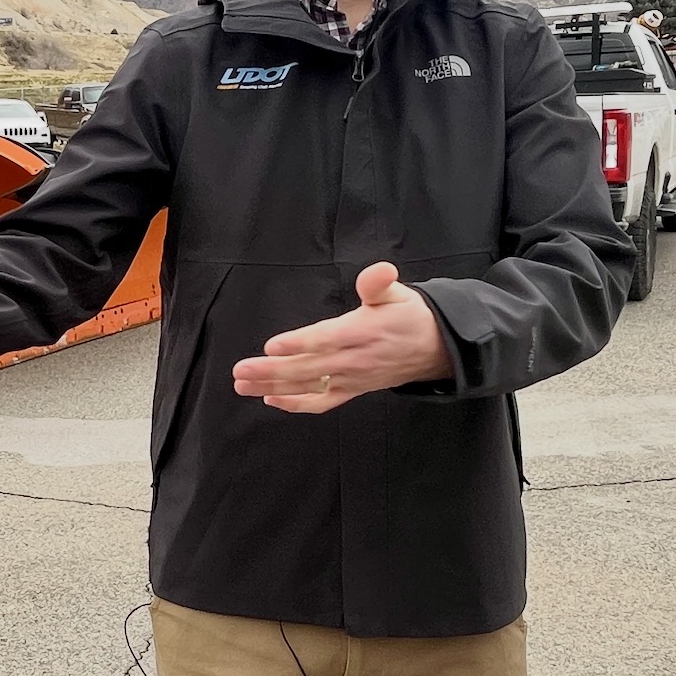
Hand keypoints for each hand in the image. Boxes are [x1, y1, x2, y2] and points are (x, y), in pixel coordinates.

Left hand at [230, 262, 450, 413]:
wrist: (435, 350)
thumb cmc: (410, 316)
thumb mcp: (400, 293)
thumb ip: (381, 284)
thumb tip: (381, 270)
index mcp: (363, 332)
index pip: (327, 339)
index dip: (300, 344)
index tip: (272, 346)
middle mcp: (355, 360)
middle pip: (309, 368)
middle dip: (272, 371)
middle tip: (241, 370)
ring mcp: (352, 379)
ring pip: (309, 387)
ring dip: (274, 387)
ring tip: (243, 385)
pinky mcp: (352, 391)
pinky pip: (322, 402)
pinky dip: (296, 404)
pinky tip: (270, 399)